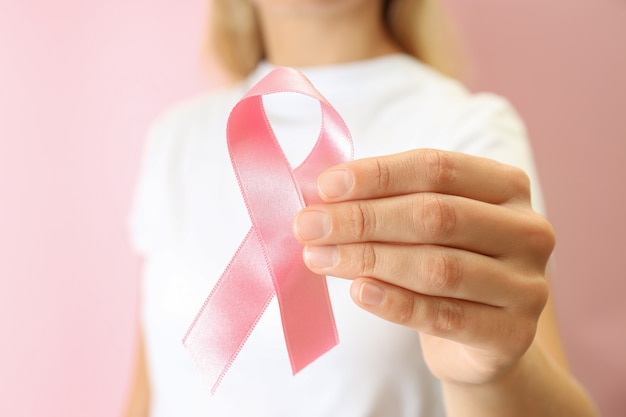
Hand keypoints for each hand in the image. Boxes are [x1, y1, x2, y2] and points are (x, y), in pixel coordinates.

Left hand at [293, 149, 554, 385]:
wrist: (482, 336)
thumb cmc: (446, 263)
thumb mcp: (428, 224)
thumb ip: (388, 204)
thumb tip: (322, 196)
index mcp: (507, 187)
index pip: (437, 168)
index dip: (377, 175)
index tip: (324, 186)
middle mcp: (527, 230)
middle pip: (436, 216)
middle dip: (363, 219)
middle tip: (308, 226)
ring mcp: (526, 285)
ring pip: (438, 267)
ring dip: (368, 260)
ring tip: (319, 257)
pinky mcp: (511, 334)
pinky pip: (443, 316)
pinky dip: (395, 303)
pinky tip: (359, 292)